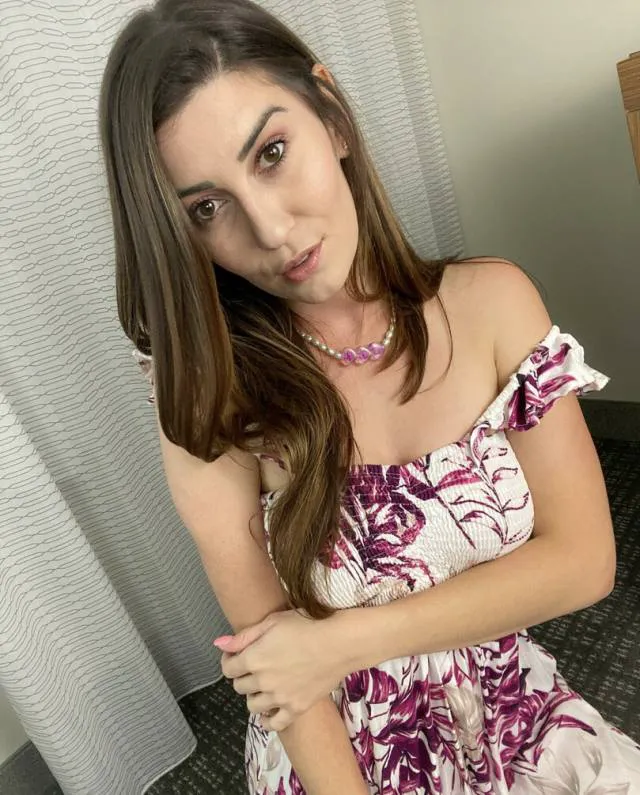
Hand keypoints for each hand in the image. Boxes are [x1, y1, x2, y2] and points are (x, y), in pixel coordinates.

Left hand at [215, 608, 348, 731]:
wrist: (340, 642)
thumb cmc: (307, 625)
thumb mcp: (273, 622)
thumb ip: (244, 636)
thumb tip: (219, 644)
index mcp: (254, 658)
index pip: (228, 669)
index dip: (229, 660)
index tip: (236, 655)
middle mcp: (263, 681)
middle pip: (239, 687)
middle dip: (242, 676)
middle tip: (254, 666)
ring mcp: (280, 698)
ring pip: (252, 705)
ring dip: (254, 695)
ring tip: (264, 684)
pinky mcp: (296, 708)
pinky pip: (274, 724)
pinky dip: (267, 720)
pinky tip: (270, 709)